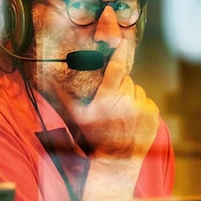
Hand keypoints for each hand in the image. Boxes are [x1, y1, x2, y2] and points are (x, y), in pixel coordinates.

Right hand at [67, 40, 159, 162]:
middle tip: (112, 104)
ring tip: (122, 114)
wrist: (117, 160)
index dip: (119, 51)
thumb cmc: (95, 137)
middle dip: (120, 87)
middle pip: (126, 80)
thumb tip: (48, 77)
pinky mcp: (153, 114)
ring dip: (131, 97)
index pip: (117, 66)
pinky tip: (132, 119)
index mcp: (108, 96)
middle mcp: (127, 99)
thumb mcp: (77, 116)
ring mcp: (142, 107)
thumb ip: (63, 95)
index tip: (121, 40)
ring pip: (137, 90)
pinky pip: (147, 102)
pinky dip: (141, 107)